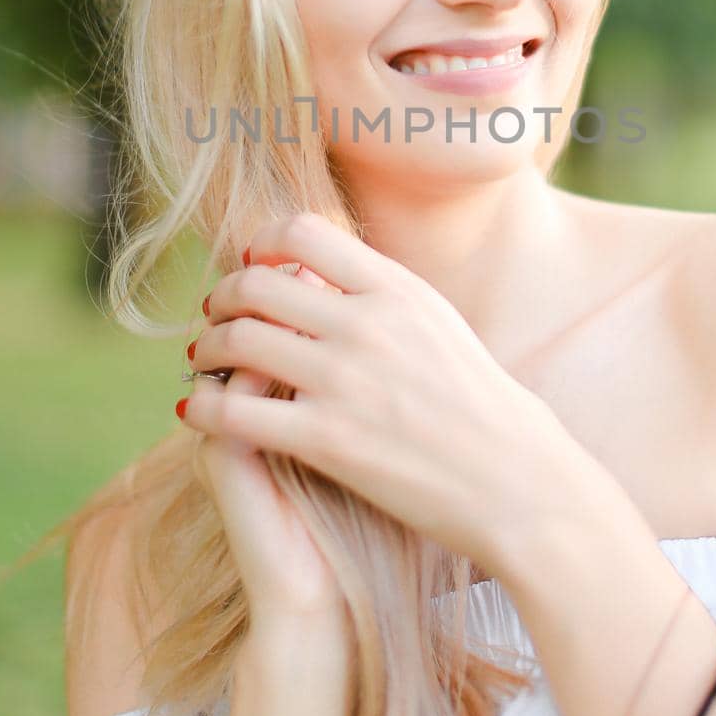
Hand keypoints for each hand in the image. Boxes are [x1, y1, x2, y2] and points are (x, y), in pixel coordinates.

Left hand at [180, 213, 568, 583]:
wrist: (519, 483)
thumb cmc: (486, 411)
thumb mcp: (441, 326)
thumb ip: (385, 298)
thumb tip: (333, 276)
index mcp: (397, 289)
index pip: (302, 232)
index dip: (262, 244)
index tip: (253, 266)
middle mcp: (368, 323)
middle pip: (257, 283)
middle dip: (225, 296)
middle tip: (217, 316)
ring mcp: (346, 380)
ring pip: (238, 340)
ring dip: (208, 346)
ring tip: (205, 361)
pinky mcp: (328, 440)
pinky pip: (234, 410)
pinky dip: (204, 406)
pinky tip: (196, 412)